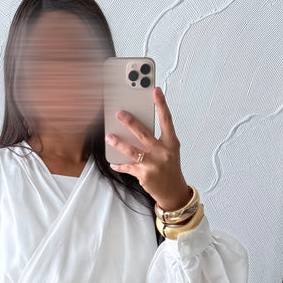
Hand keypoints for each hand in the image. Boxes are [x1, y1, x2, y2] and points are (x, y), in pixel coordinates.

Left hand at [104, 86, 191, 211]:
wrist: (173, 192)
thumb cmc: (170, 168)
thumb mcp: (170, 151)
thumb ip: (157, 139)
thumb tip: (136, 128)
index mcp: (171, 142)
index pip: (166, 119)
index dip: (161, 104)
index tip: (155, 90)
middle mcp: (163, 152)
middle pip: (144, 133)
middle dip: (130, 122)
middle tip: (119, 113)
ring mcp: (153, 164)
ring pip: (131, 150)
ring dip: (118, 143)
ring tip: (108, 136)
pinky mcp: (144, 175)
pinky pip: (127, 167)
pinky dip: (119, 165)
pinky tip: (112, 162)